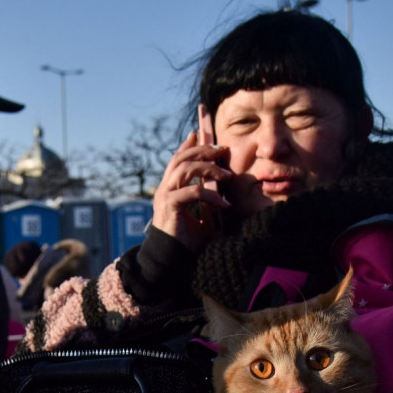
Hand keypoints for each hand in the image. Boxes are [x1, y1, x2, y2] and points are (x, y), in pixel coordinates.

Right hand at [151, 111, 231, 250]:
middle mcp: (165, 188)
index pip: (178, 158)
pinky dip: (211, 196)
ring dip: (209, 168)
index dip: (189, 144)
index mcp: (170, 187)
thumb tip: (225, 191)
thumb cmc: (186, 240)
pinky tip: (223, 204)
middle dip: (204, 150)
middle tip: (223, 151)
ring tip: (226, 176)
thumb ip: (208, 198)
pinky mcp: (170, 205)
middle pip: (182, 158)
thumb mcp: (202, 214)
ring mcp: (166, 195)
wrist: (171, 259)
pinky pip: (193, 192)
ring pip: (186, 169)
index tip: (200, 133)